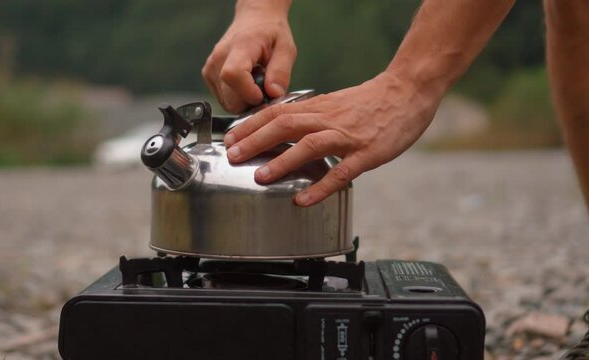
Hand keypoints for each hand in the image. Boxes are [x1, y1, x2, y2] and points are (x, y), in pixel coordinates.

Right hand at [202, 5, 296, 112]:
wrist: (254, 19)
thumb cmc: (270, 33)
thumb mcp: (286, 48)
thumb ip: (281, 71)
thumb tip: (273, 93)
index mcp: (239, 47)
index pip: (233, 74)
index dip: (249, 92)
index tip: (264, 94)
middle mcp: (219, 58)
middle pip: (230, 97)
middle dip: (251, 101)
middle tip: (265, 88)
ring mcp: (210, 68)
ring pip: (227, 103)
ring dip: (245, 100)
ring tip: (255, 81)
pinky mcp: (208, 76)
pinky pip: (224, 100)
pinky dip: (237, 97)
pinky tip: (246, 82)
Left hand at [223, 72, 441, 206]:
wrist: (408, 91)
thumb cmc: (370, 101)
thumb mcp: (334, 103)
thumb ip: (309, 116)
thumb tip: (282, 128)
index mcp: (318, 107)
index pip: (277, 112)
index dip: (250, 125)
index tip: (230, 138)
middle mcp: (328, 119)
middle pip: (285, 125)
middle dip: (255, 141)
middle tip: (233, 156)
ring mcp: (347, 136)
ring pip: (309, 145)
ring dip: (282, 161)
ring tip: (260, 177)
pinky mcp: (367, 153)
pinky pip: (341, 171)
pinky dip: (320, 186)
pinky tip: (303, 200)